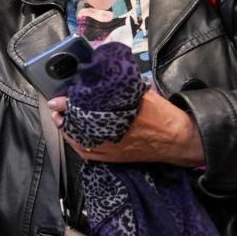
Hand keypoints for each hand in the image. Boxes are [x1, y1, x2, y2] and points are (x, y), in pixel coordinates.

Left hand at [50, 93, 205, 167]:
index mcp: (119, 115)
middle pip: (80, 124)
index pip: (85, 108)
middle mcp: (112, 133)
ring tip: (60, 120)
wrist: (180, 140)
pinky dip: (77, 144)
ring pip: (81, 140)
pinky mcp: (114, 158)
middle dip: (65, 115)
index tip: (57, 99)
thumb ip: (121, 88)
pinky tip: (72, 137)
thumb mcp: (143, 95)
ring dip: (68, 129)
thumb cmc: (163, 115)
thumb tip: (104, 77)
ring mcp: (111, 149)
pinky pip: (88, 154)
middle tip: (56, 107)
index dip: (68, 103)